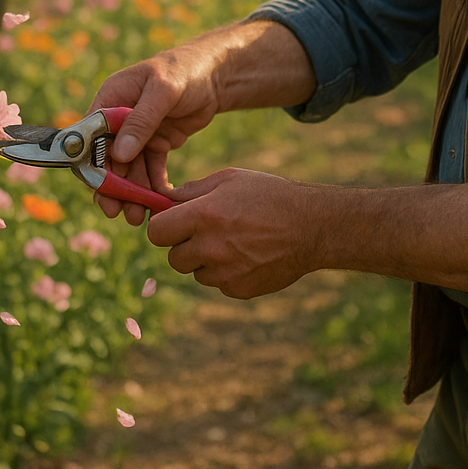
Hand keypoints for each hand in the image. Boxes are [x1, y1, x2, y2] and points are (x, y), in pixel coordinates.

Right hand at [89, 41, 225, 224]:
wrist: (215, 74)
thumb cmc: (185, 70)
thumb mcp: (163, 91)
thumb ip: (141, 121)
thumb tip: (119, 154)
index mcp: (111, 99)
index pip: (91, 137)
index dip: (93, 165)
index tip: (101, 191)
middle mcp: (120, 119)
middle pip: (109, 159)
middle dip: (114, 187)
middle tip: (120, 213)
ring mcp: (138, 133)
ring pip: (130, 170)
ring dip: (133, 193)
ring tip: (139, 217)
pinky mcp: (157, 143)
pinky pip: (151, 170)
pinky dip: (153, 186)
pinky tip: (159, 203)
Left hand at [145, 168, 323, 298]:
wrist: (311, 226)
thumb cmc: (269, 195)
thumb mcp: (230, 179)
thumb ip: (192, 191)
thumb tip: (164, 200)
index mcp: (204, 216)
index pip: (156, 232)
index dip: (162, 227)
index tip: (172, 223)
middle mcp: (211, 247)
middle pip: (173, 257)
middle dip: (184, 245)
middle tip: (205, 231)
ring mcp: (225, 272)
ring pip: (196, 272)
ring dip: (205, 259)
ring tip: (233, 241)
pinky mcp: (239, 289)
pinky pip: (218, 283)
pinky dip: (226, 272)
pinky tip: (247, 254)